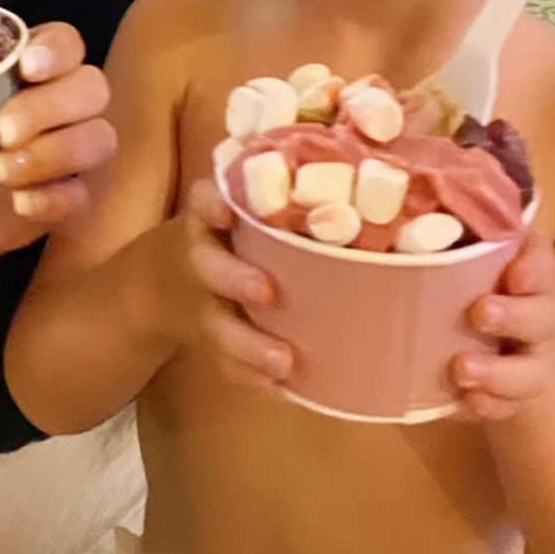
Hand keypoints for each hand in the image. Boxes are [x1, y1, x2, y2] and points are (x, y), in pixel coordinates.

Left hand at [0, 22, 116, 276]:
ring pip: (98, 138)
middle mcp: (57, 101)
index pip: (66, 42)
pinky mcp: (65, 197)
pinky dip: (54, 197)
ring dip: (52, 154)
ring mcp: (67, 150)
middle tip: (2, 131)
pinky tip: (19, 204)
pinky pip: (81, 193)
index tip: (26, 67)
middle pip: (91, 88)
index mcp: (25, 64)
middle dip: (50, 107)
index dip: (56, 51)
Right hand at [182, 178, 295, 392]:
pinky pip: (222, 361)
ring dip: (247, 343)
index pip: (205, 200)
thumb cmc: (240, 231)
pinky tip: (281, 388)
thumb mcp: (250, 202)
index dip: (213, 206)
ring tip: (284, 362)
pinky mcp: (206, 337)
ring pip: (215, 323)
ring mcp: (201, 301)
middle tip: (268, 292)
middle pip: (207, 264)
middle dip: (234, 278)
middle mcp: (202, 253)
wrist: (169, 279)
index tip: (228, 212)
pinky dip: (249, 374)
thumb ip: (293, 188)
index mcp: (216, 214)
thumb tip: (384, 165)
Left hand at [454, 229, 554, 419]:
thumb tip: (403, 169)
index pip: (542, 262)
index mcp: (529, 275)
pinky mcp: (513, 399)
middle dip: (514, 316)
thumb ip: (457, 223)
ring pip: (528, 372)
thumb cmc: (480, 285)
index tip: (515, 273)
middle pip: (542, 317)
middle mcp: (537, 316)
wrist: (511, 354)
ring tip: (462, 370)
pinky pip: (507, 408)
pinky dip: (487, 406)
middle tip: (479, 312)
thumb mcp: (473, 254)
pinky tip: (465, 402)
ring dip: (497, 373)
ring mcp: (529, 362)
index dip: (534, 267)